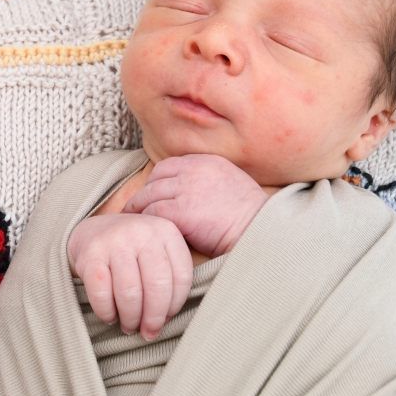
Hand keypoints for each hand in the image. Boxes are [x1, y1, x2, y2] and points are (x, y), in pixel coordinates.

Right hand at [67, 214, 192, 340]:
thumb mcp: (158, 251)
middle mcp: (142, 232)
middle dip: (153, 318)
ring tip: (129, 326)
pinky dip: (107, 312)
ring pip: (130, 293)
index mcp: (166, 231)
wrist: (92, 232)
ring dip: (130, 318)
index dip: (175, 306)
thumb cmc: (132, 250)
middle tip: (148, 332)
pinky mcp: (91, 254)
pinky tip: (110, 316)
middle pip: (157, 286)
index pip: (181, 278)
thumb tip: (166, 319)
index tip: (166, 319)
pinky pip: (102, 294)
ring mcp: (115, 241)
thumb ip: (170, 277)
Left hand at [122, 154, 268, 256]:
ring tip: (134, 221)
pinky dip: (147, 221)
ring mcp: (187, 188)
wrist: (261, 234)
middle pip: (155, 178)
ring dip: (140, 209)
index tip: (151, 196)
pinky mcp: (181, 210)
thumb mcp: (230, 186)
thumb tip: (185, 192)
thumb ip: (207, 182)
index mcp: (207, 162)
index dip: (157, 182)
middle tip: (135, 209)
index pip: (168, 166)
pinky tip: (147, 231)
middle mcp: (195, 170)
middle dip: (144, 194)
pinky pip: (153, 212)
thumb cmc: (250, 218)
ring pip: (149, 195)